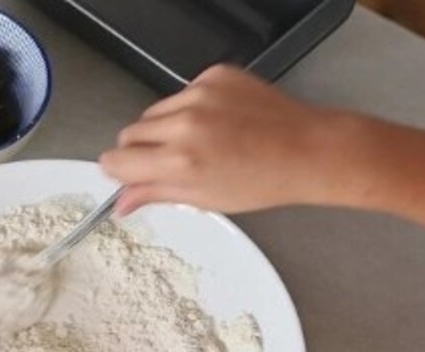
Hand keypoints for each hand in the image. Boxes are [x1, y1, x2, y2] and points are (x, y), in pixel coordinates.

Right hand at [101, 64, 347, 214]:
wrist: (308, 150)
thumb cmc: (264, 180)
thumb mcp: (204, 198)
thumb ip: (156, 195)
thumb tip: (121, 203)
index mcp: (180, 161)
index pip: (116, 159)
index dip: (119, 169)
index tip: (128, 172)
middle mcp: (186, 123)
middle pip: (131, 132)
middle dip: (141, 149)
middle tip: (169, 161)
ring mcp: (201, 94)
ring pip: (155, 111)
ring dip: (166, 127)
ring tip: (200, 141)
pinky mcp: (216, 75)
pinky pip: (184, 91)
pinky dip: (192, 107)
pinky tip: (218, 122)